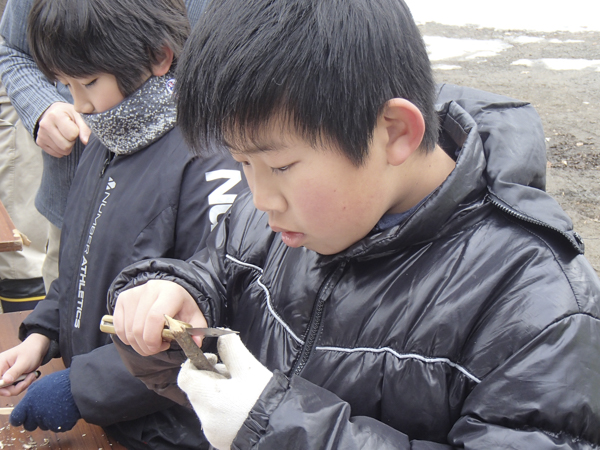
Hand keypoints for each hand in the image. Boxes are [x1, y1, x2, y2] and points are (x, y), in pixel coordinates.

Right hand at [0, 334, 48, 396]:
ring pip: (9, 390)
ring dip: (23, 385)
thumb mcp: (24, 362)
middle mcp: (1, 371)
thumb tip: (5, 381)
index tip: (9, 392)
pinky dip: (24, 384)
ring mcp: (6, 376)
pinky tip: (30, 376)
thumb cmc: (30, 352)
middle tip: (30, 378)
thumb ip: (14, 371)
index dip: (0, 388)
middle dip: (17, 387)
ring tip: (32, 375)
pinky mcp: (12, 379)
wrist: (38, 350)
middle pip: (1, 388)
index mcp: (0, 364)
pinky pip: (15, 388)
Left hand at [10, 368, 80, 431]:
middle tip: (45, 410)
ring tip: (58, 406)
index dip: (19, 419)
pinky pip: (57, 427)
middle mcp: (36, 414)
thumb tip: (26, 406)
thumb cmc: (60, 383)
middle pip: (30, 425)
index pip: (16, 419)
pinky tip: (65, 410)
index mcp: (28, 403)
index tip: (22, 418)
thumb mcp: (40, 385)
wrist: (79, 386)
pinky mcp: (59, 426)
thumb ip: (30, 398)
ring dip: (49, 419)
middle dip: (35, 420)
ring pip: (44, 426)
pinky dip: (61, 421)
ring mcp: (47, 421)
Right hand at [36, 102, 90, 156]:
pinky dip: (62, 150)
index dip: (77, 133)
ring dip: (68, 146)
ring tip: (65, 136)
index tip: (74, 127)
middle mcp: (45, 125)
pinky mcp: (40, 142)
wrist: (53, 112)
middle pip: (66, 146)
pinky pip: (57, 154)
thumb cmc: (68, 114)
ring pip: (62, 151)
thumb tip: (85, 141)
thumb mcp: (78, 116)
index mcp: (55, 115)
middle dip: (72, 141)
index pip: (72, 134)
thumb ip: (85, 128)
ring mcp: (41, 134)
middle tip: (70, 133)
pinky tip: (60, 140)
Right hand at [113, 280, 207, 355]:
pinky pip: (119, 328)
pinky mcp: (123, 299)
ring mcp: (134, 293)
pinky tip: (140, 336)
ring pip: (127, 330)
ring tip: (151, 341)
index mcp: (170, 292)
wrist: (170, 290)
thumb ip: (198, 331)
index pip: (154, 318)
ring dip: (137, 344)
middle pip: (139, 328)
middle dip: (146, 346)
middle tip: (157, 347)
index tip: (161, 346)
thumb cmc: (182, 305)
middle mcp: (150, 289)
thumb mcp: (195, 317)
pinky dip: (127, 338)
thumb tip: (196, 344)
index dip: (154, 339)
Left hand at [177, 334, 272, 449]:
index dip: (195, 363)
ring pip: (206, 404)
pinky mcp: (220, 440)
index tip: (213, 358)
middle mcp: (204, 419)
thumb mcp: (248, 367)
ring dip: (217, 392)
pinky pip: (215, 419)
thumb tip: (221, 333)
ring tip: (241, 389)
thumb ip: (231, 347)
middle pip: (197, 390)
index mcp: (208, 398)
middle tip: (233, 373)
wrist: (280, 430)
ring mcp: (212, 432)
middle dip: (212, 377)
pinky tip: (241, 405)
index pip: (184, 376)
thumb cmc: (263, 398)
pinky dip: (223, 408)